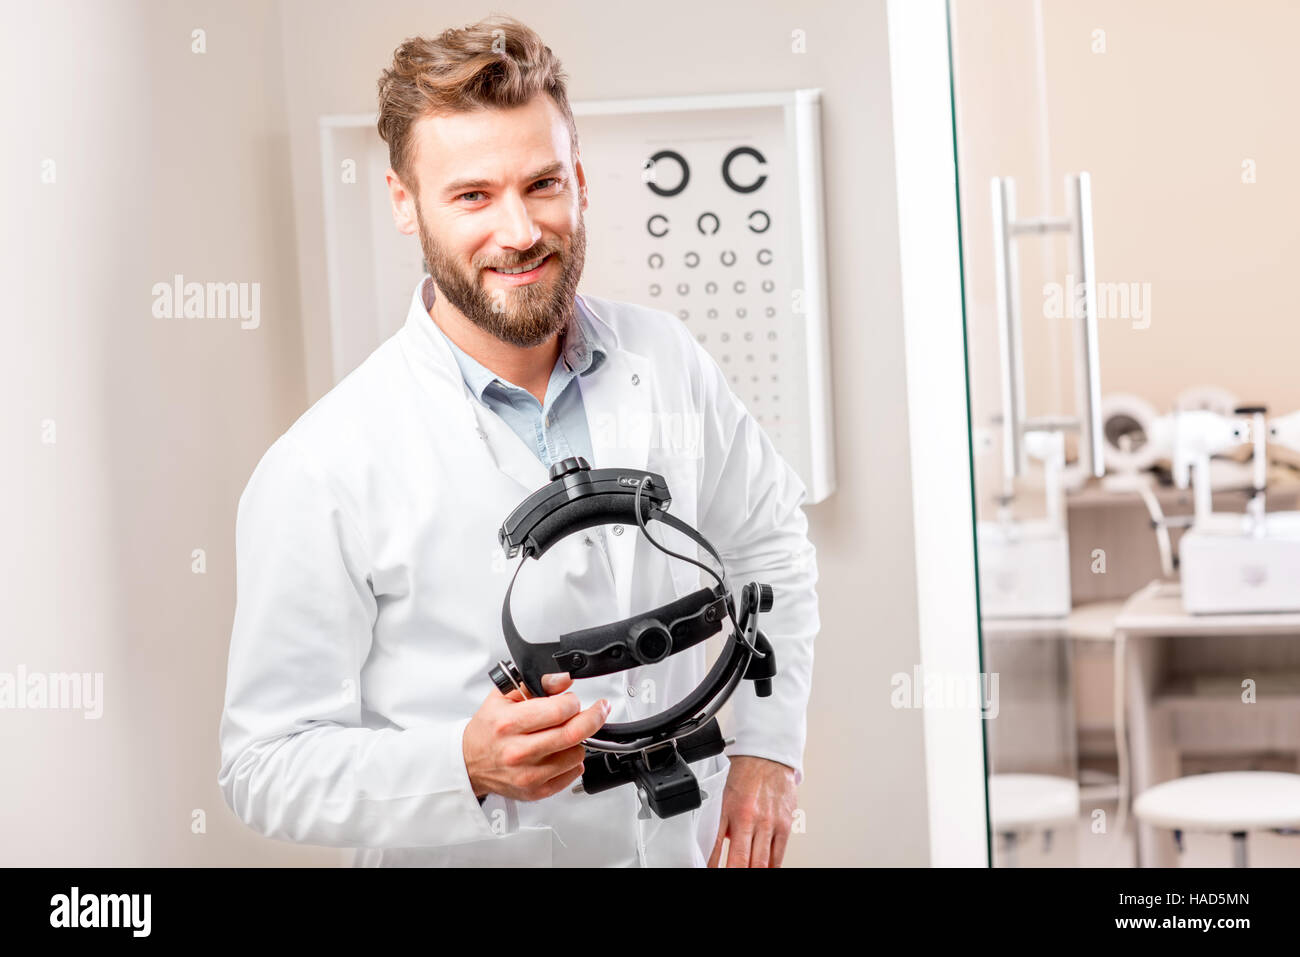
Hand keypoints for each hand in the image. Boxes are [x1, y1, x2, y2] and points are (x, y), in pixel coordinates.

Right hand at [462, 672, 609, 801]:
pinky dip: (573, 760)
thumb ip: (536, 683)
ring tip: (564, 733)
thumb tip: (563, 679)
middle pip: (573, 734)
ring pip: (577, 754)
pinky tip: (560, 752)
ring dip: (579, 740)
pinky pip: (573, 773)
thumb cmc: (488, 729)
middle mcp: (518, 752)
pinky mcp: (537, 791)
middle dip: (593, 717)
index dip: (573, 701)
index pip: (558, 711)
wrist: (469, 762)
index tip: (572, 699)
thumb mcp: (504, 696)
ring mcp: (529, 775)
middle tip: (598, 710)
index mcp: (509, 724)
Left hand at [707, 755, 797, 867]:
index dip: (713, 865)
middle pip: (742, 859)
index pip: (717, 846)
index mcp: (731, 810)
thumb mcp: (724, 795)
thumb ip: (722, 822)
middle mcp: (750, 818)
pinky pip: (778, 855)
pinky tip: (765, 870)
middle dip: (735, 870)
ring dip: (753, 870)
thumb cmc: (745, 773)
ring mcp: (769, 823)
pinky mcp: (785, 825)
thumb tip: (717, 846)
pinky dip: (771, 867)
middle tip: (731, 871)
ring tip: (746, 871)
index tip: (710, 869)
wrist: (768, 755)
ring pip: (761, 862)